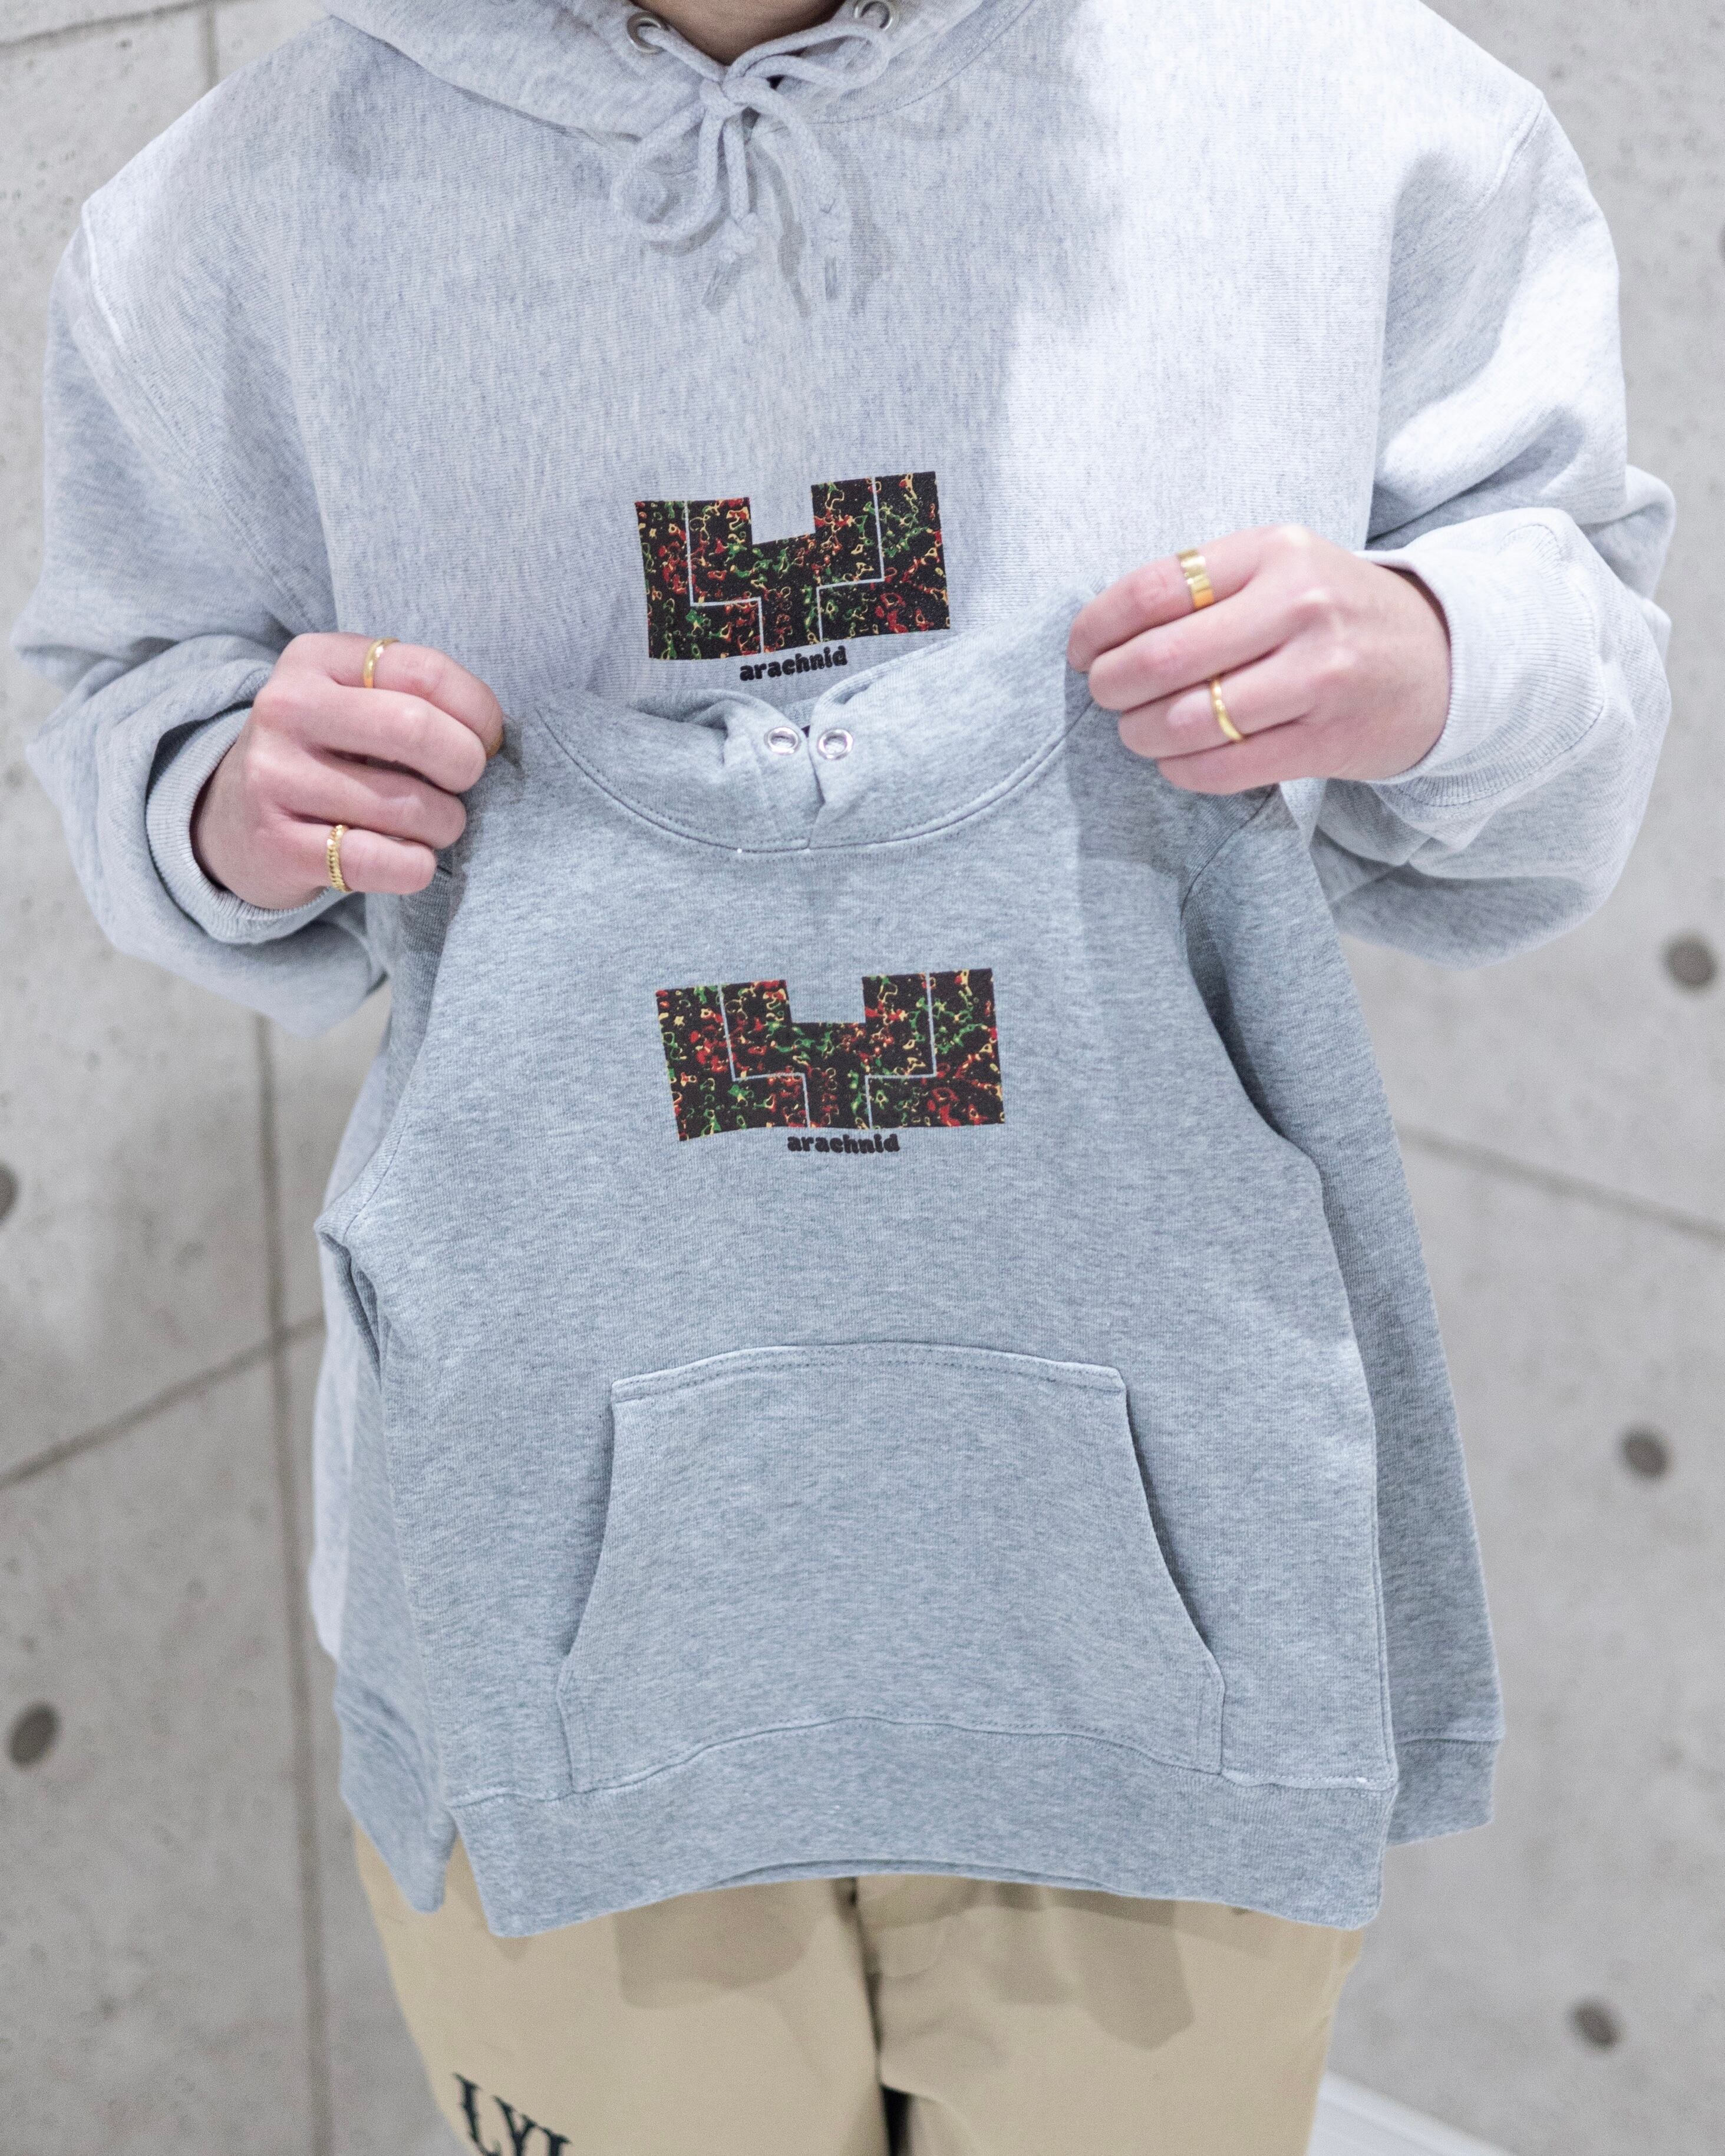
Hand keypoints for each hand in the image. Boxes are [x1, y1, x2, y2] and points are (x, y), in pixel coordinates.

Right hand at [192, 634, 504, 908]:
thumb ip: (418, 699)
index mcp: (315, 659)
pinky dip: (415, 867)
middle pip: (417, 729)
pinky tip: (411, 860)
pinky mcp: (276, 843)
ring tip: (432, 825)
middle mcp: (287, 708)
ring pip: (408, 806)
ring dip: (445, 825)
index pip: (427, 672)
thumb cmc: (326, 755)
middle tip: (462, 785)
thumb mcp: (355, 703)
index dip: (479, 714)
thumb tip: (491, 738)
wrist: (232, 819)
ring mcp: (274, 776)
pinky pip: (379, 860)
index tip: (486, 740)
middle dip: (466, 767)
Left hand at [1067, 526, 1451, 792]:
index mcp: (1275, 552)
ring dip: (1141, 735)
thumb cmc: (1334, 613)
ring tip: (1138, 731)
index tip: (1081, 652)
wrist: (1442, 660)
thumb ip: (1203, 586)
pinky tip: (1177, 759)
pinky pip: (1222, 768)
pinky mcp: (1326, 741)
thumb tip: (1103, 633)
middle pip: (1162, 658)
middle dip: (1112, 686)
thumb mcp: (1280, 568)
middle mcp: (1299, 608)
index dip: (1098, 626)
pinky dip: (1181, 770)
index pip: (1155, 588)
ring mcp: (1318, 677)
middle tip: (1105, 696)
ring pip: (1186, 720)